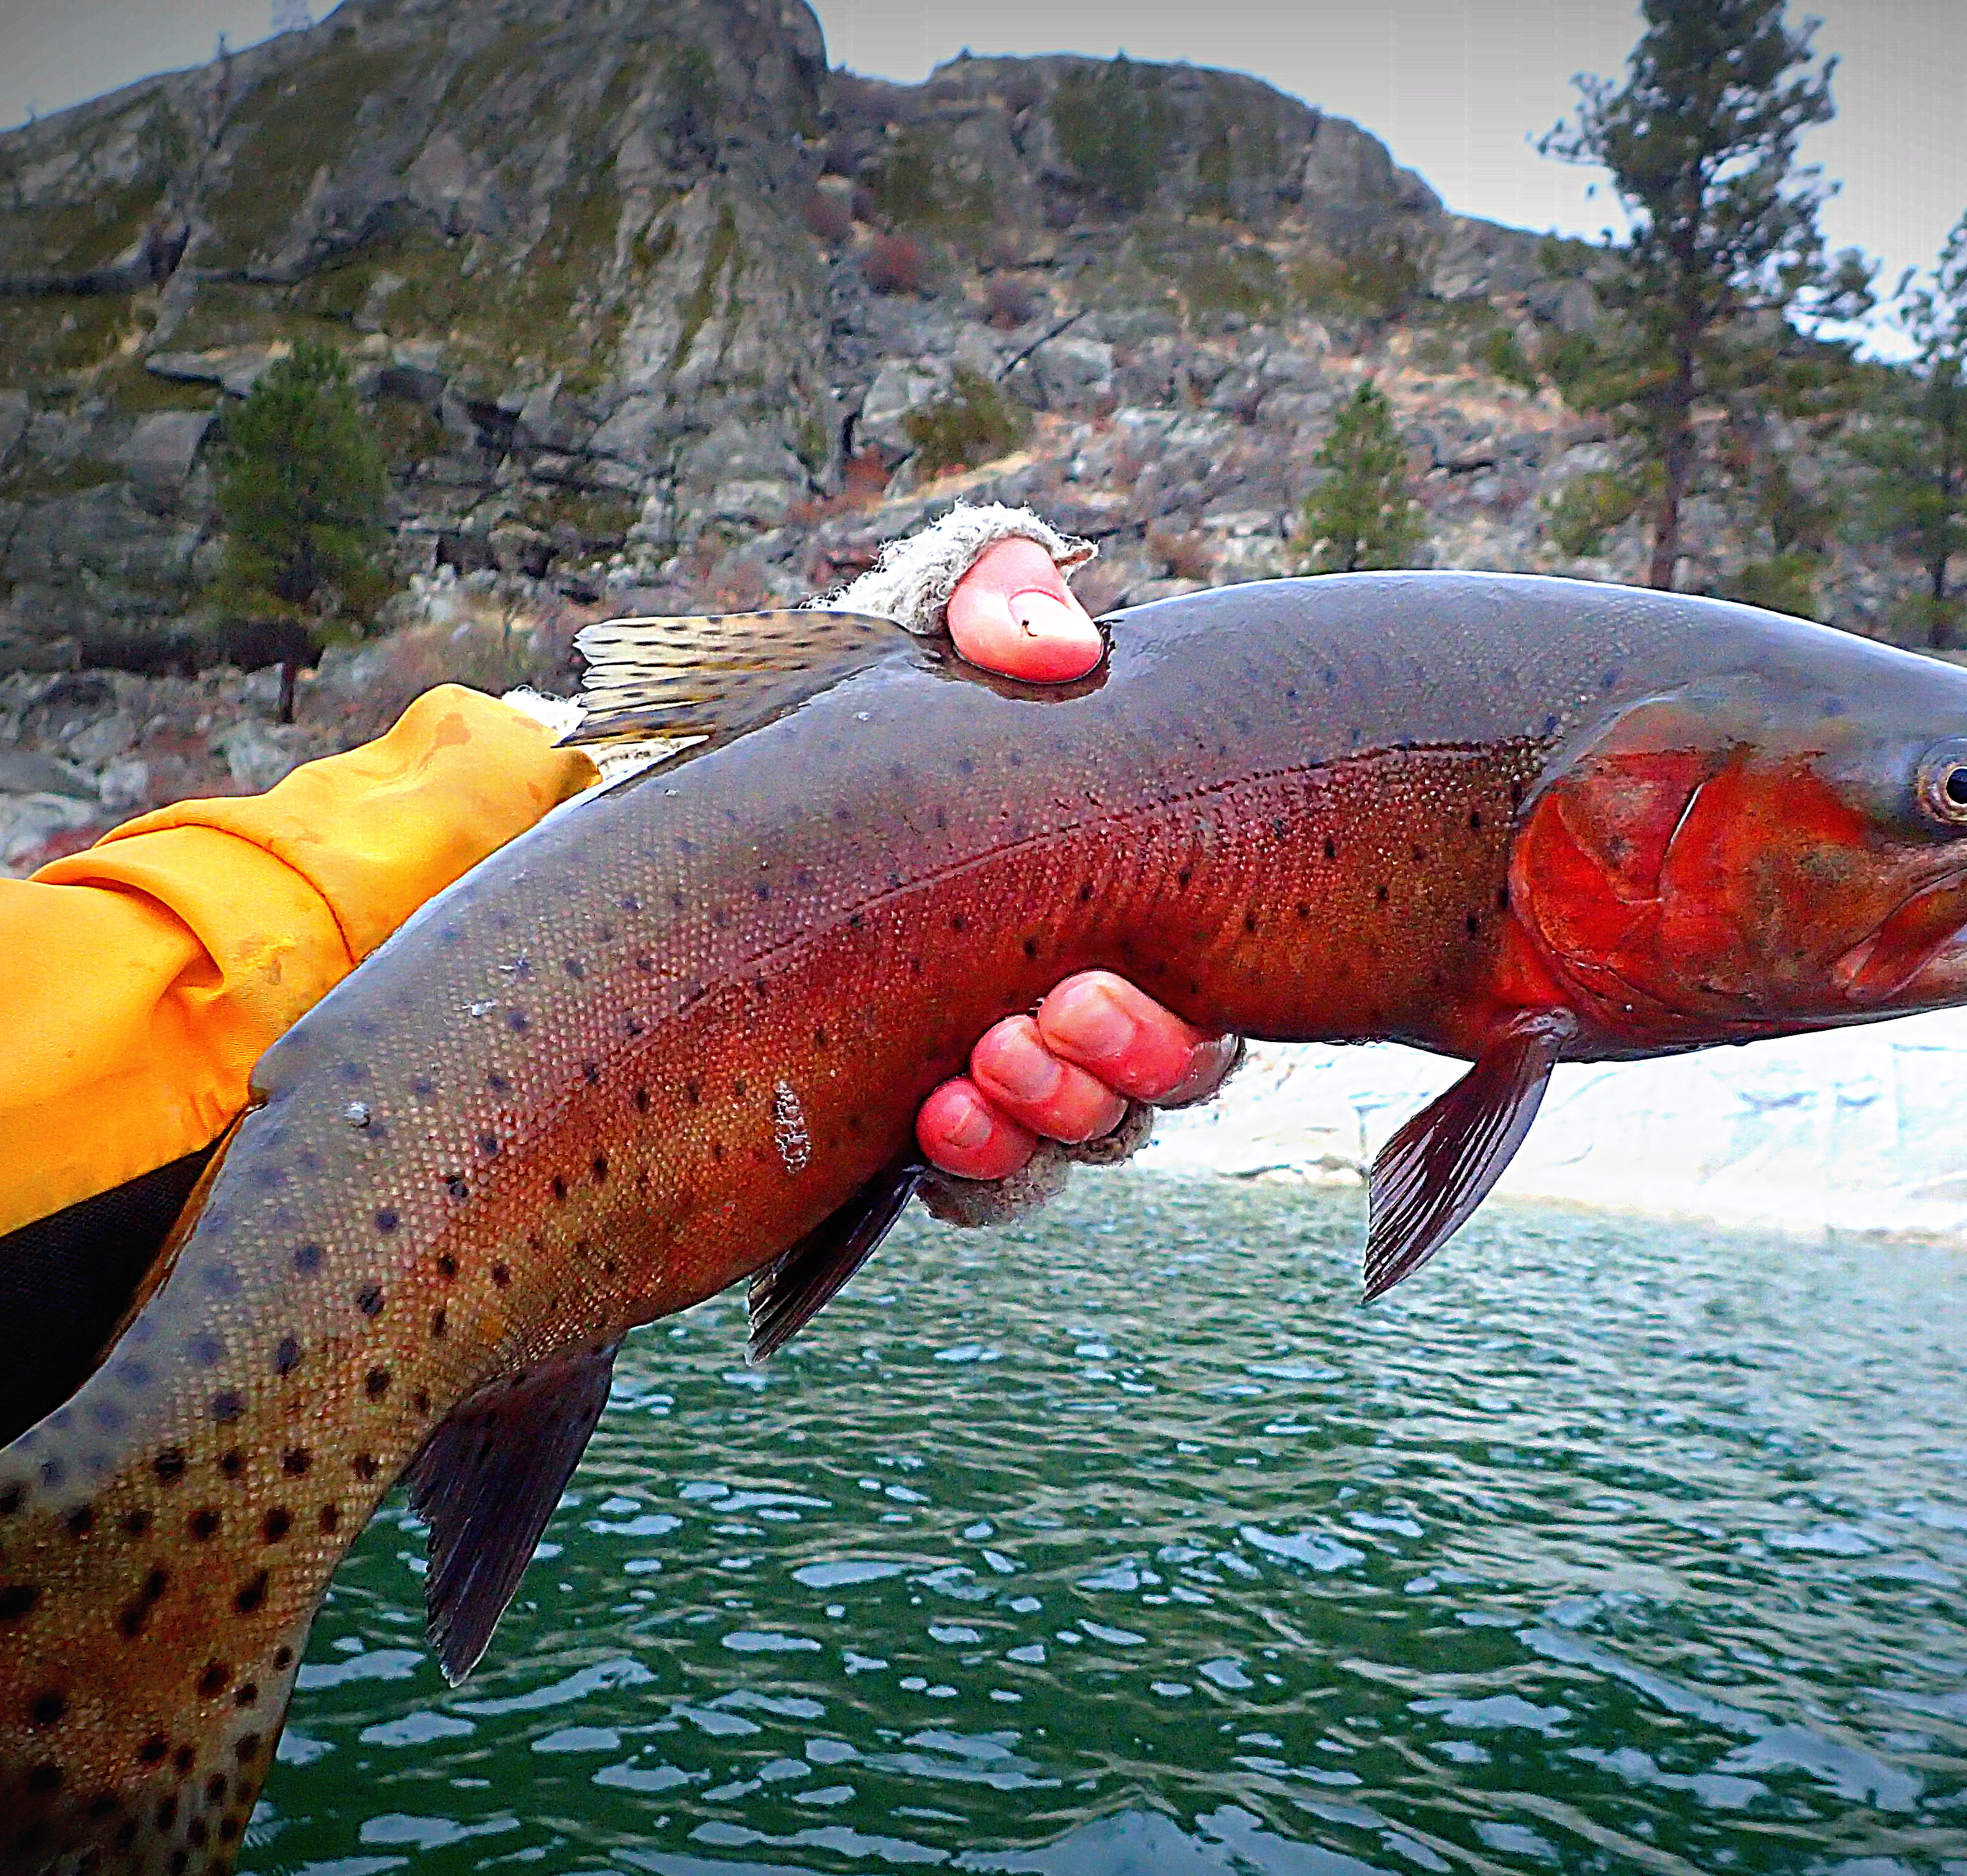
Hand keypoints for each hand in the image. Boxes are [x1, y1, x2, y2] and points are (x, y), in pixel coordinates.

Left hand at [915, 539, 1232, 1181]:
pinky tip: (933, 1124)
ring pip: (1080, 1143)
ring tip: (978, 1073)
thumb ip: (1000, 602)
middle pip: (1158, 1090)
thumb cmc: (887, 705)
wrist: (764, 788)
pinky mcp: (927, 1116)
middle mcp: (1091, 1001)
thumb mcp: (935, 632)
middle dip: (1113, 1072)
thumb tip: (1057, 645)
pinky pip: (986, 1183)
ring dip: (1046, 1120)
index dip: (1171, 1027)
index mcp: (1134, 905)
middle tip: (1044, 1020)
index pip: (1202, 1002)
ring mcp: (1014, 1068)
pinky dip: (977, 1166)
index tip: (1090, 984)